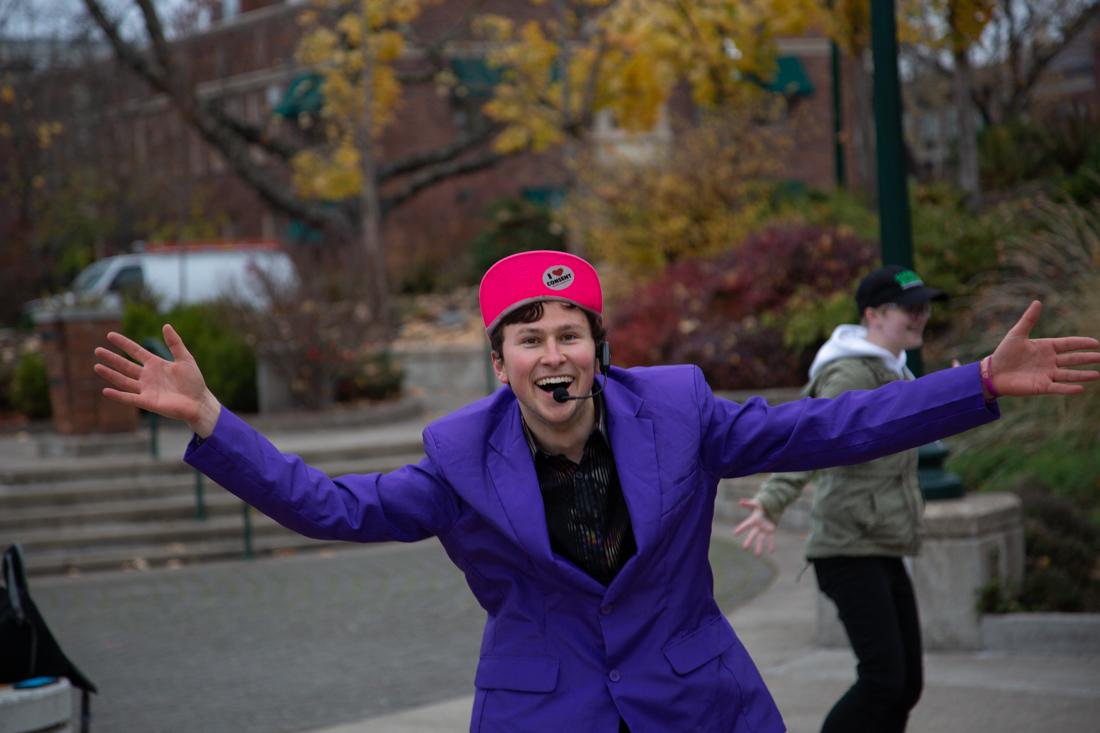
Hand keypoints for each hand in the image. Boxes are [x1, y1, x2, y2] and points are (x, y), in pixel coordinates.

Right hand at [94, 324, 220, 436]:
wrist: (199, 402)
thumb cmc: (194, 382)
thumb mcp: (185, 359)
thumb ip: (175, 343)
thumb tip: (166, 325)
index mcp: (156, 364)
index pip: (136, 351)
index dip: (124, 343)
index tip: (110, 335)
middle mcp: (148, 376)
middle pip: (125, 365)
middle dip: (112, 358)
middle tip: (97, 350)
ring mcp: (146, 389)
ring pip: (124, 380)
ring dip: (110, 374)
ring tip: (97, 366)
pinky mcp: (147, 402)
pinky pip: (129, 398)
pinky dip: (118, 395)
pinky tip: (106, 390)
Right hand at [732, 498, 776, 555]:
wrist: (769, 509)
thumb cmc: (761, 506)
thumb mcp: (756, 504)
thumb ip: (748, 503)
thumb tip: (740, 501)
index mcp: (753, 520)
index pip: (746, 525)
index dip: (740, 529)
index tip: (735, 533)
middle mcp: (757, 527)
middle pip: (752, 535)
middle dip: (748, 541)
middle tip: (744, 548)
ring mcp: (764, 530)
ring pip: (761, 539)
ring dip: (759, 547)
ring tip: (757, 555)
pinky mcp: (771, 531)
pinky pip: (771, 539)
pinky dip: (771, 544)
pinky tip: (772, 551)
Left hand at [988, 301, 1099, 395]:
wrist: (992, 372)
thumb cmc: (1004, 353)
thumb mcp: (1017, 334)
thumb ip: (1029, 320)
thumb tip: (1037, 302)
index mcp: (1046, 347)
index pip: (1068, 344)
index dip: (1081, 343)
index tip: (1096, 343)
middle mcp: (1049, 361)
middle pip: (1072, 359)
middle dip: (1087, 358)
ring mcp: (1046, 374)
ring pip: (1069, 374)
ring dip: (1082, 375)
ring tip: (1097, 375)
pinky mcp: (1041, 387)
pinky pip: (1057, 388)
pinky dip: (1068, 388)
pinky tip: (1080, 388)